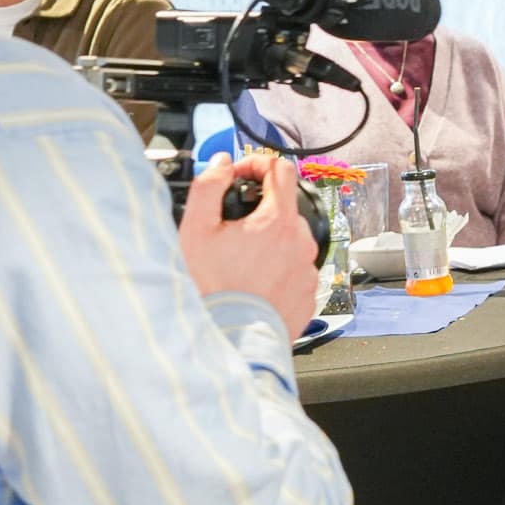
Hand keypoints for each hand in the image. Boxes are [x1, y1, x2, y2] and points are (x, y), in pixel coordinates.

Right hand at [180, 153, 318, 339]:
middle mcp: (301, 243)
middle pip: (285, 208)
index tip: (241, 175)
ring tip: (240, 261)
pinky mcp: (309, 294)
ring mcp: (308, 270)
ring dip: (269, 241)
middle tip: (231, 228)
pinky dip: (277, 268)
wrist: (230, 340)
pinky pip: (295, 269)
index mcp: (278, 222)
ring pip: (290, 240)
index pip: (281, 170)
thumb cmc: (212, 290)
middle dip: (260, 210)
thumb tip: (221, 164)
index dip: (257, 164)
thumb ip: (209, 186)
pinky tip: (253, 281)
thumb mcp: (195, 230)